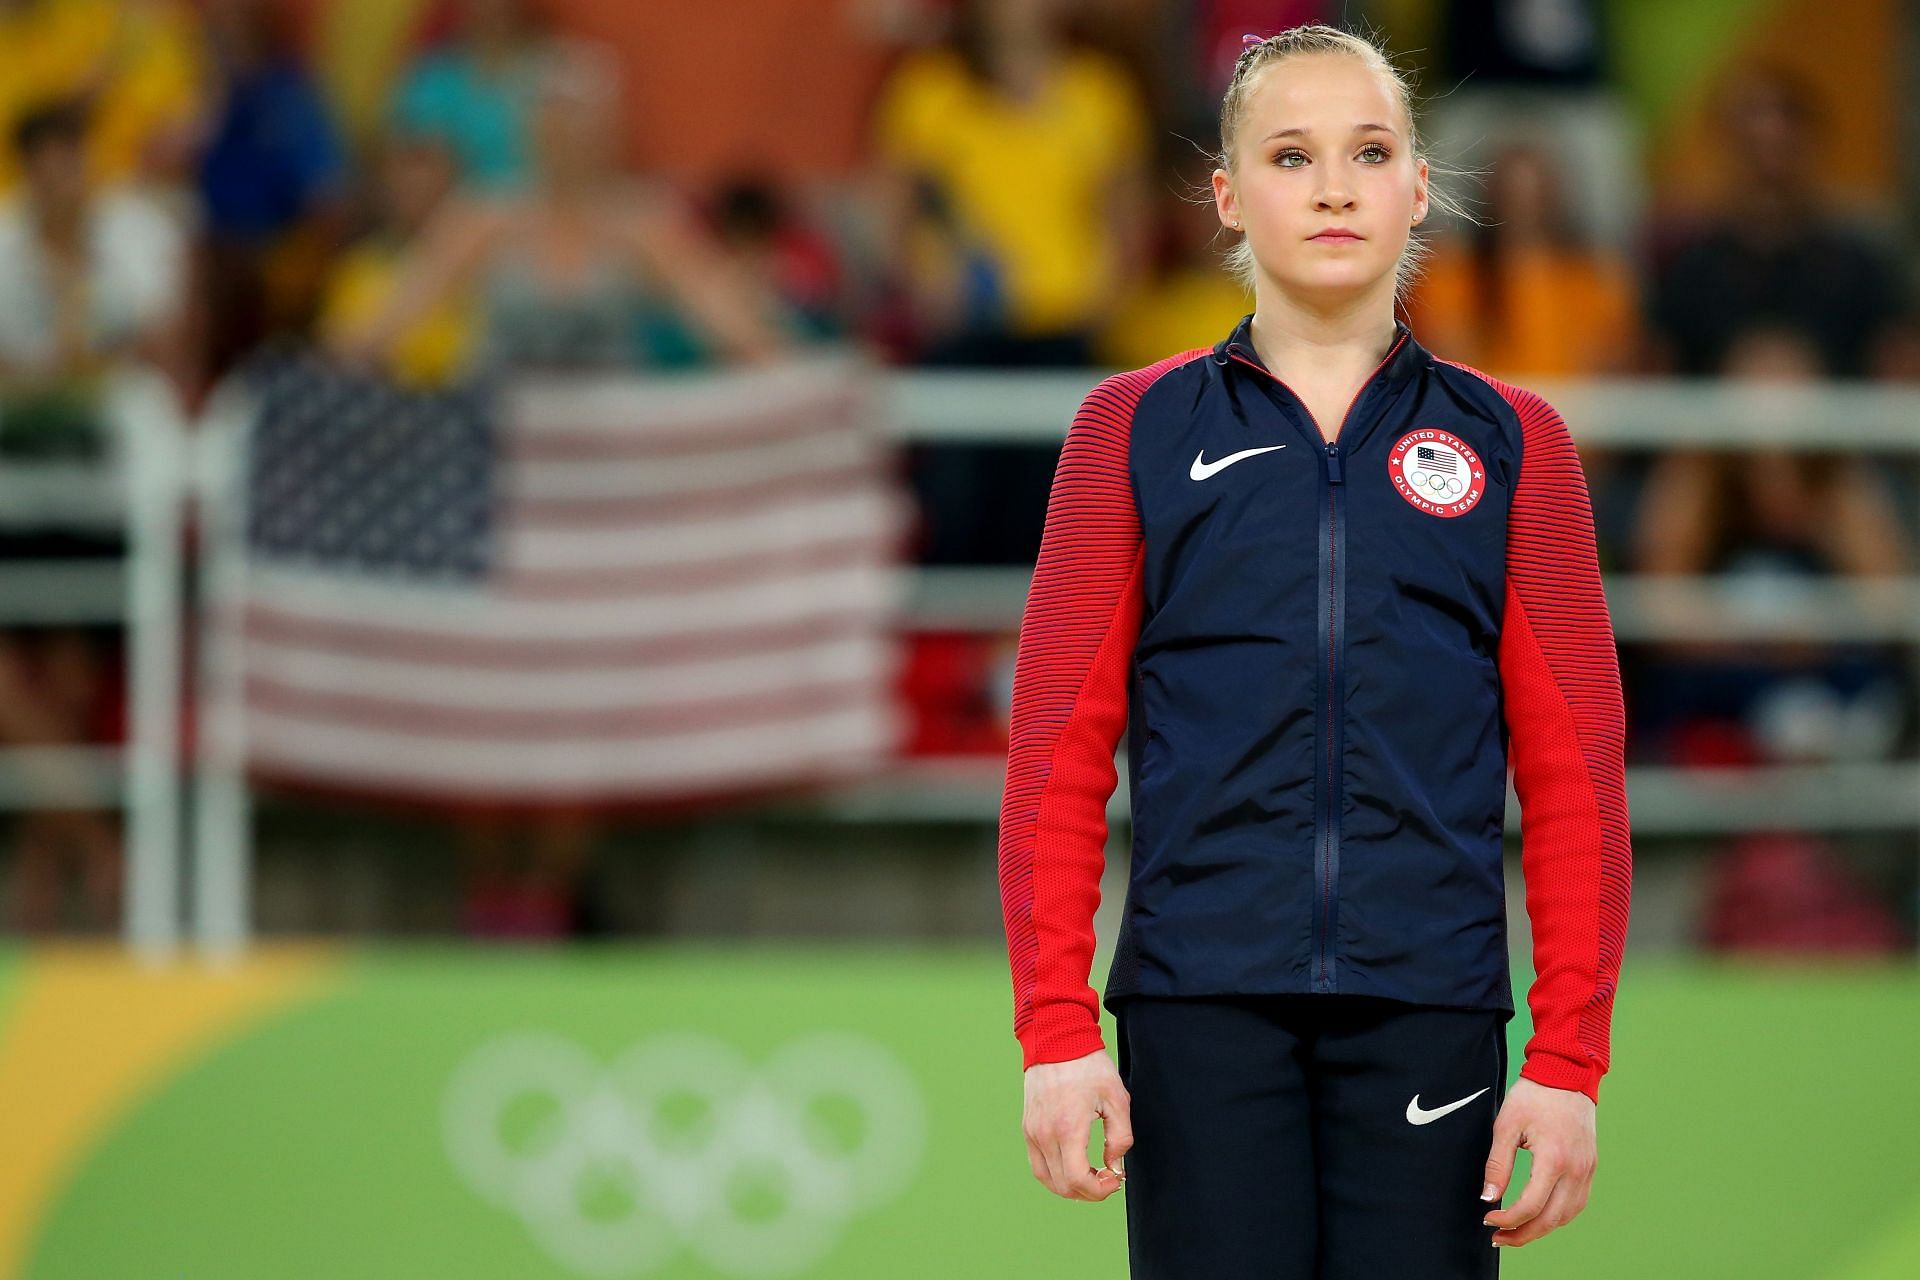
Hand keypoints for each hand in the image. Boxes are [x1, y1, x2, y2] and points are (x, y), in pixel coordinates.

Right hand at [1023, 1047, 1130, 1200]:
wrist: (1056, 1039)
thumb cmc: (1089, 1066)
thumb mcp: (1117, 1099)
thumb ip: (1120, 1138)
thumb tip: (1114, 1166)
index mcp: (1067, 1128)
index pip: (1078, 1180)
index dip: (1100, 1191)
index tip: (1115, 1179)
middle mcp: (1044, 1134)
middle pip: (1063, 1186)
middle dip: (1089, 1192)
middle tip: (1107, 1179)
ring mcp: (1032, 1132)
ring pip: (1047, 1179)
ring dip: (1070, 1187)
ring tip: (1091, 1177)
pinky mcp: (1027, 1127)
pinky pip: (1038, 1164)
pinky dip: (1055, 1175)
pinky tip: (1073, 1166)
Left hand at [1481, 1075, 1596, 1246]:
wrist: (1566, 1074)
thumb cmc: (1534, 1096)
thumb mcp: (1506, 1125)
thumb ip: (1497, 1164)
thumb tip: (1488, 1198)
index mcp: (1554, 1160)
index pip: (1530, 1206)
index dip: (1506, 1220)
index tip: (1488, 1220)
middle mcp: (1576, 1170)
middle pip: (1551, 1219)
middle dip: (1523, 1234)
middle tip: (1499, 1238)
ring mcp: (1587, 1170)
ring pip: (1567, 1216)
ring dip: (1541, 1228)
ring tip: (1516, 1231)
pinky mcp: (1590, 1167)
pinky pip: (1577, 1203)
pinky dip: (1558, 1216)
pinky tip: (1540, 1215)